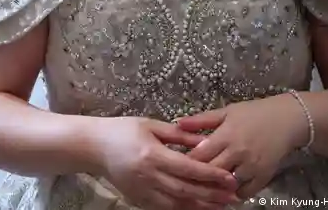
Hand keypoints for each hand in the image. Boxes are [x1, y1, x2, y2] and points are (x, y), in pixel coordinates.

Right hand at [91, 116, 238, 209]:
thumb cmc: (124, 130)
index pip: (188, 168)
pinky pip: (164, 208)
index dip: (210, 174)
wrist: (94, 147)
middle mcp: (149, 176)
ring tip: (221, 206)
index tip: (230, 177)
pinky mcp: (138, 201)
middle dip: (211, 195)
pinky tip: (197, 209)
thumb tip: (204, 141)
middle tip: (233, 197)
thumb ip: (178, 135)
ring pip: (177, 204)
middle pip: (185, 190)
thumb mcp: (151, 125)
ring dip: (201, 206)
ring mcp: (142, 192)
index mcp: (152, 154)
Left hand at [176, 95, 308, 198]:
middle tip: (188, 178)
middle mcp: (237, 152)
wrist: (285, 119)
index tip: (178, 164)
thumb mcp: (227, 111)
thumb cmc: (253, 113)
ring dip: (215, 187)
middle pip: (211, 172)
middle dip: (198, 176)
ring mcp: (251, 167)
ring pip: (226, 185)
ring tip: (205, 186)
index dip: (187, 161)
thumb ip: (202, 120)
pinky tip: (226, 189)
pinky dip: (234, 193)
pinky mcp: (263, 177)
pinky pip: (244, 193)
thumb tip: (178, 122)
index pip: (199, 155)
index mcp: (226, 134)